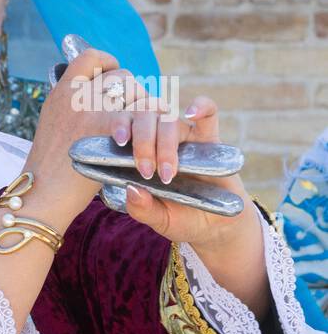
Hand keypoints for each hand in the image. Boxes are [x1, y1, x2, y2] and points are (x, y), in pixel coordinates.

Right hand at [26, 49, 146, 217]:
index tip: (120, 88)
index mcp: (60, 92)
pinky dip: (148, 140)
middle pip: (124, 77)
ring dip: (155, 125)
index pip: (90, 58)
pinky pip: (139, 116)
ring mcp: (87, 107)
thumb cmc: (50, 174)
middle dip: (141, 100)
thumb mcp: (56, 130)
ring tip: (157, 156)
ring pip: (139, 96)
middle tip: (146, 128)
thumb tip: (114, 105)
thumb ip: (78, 111)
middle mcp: (74, 94)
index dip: (111, 65)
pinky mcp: (100, 125)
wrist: (41, 195)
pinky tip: (145, 162)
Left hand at [120, 96, 253, 249]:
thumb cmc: (181, 218)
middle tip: (145, 170)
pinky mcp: (210, 140)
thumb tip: (131, 189)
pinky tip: (193, 112)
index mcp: (137, 155)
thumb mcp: (159, 219)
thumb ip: (143, 208)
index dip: (118, 127)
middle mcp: (157, 142)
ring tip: (167, 171)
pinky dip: (202, 107)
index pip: (123, 130)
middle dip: (143, 144)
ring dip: (166, 143)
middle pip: (145, 123)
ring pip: (170, 122)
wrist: (215, 225)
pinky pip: (208, 115)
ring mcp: (183, 138)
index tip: (118, 140)